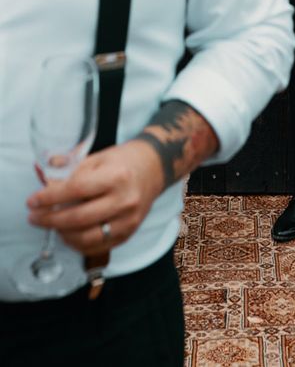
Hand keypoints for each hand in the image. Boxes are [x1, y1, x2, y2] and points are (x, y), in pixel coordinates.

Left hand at [26, 139, 164, 254]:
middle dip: (49, 220)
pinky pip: (96, 246)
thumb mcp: (98, 158)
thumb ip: (71, 170)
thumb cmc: (122, 162)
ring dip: (61, 234)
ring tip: (50, 225)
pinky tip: (67, 233)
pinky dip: (76, 243)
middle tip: (33, 217)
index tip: (32, 201)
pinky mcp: (127, 234)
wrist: (153, 170)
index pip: (76, 190)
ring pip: (85, 237)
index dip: (49, 198)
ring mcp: (128, 220)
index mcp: (117, 176)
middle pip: (78, 218)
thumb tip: (42, 182)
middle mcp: (124, 200)